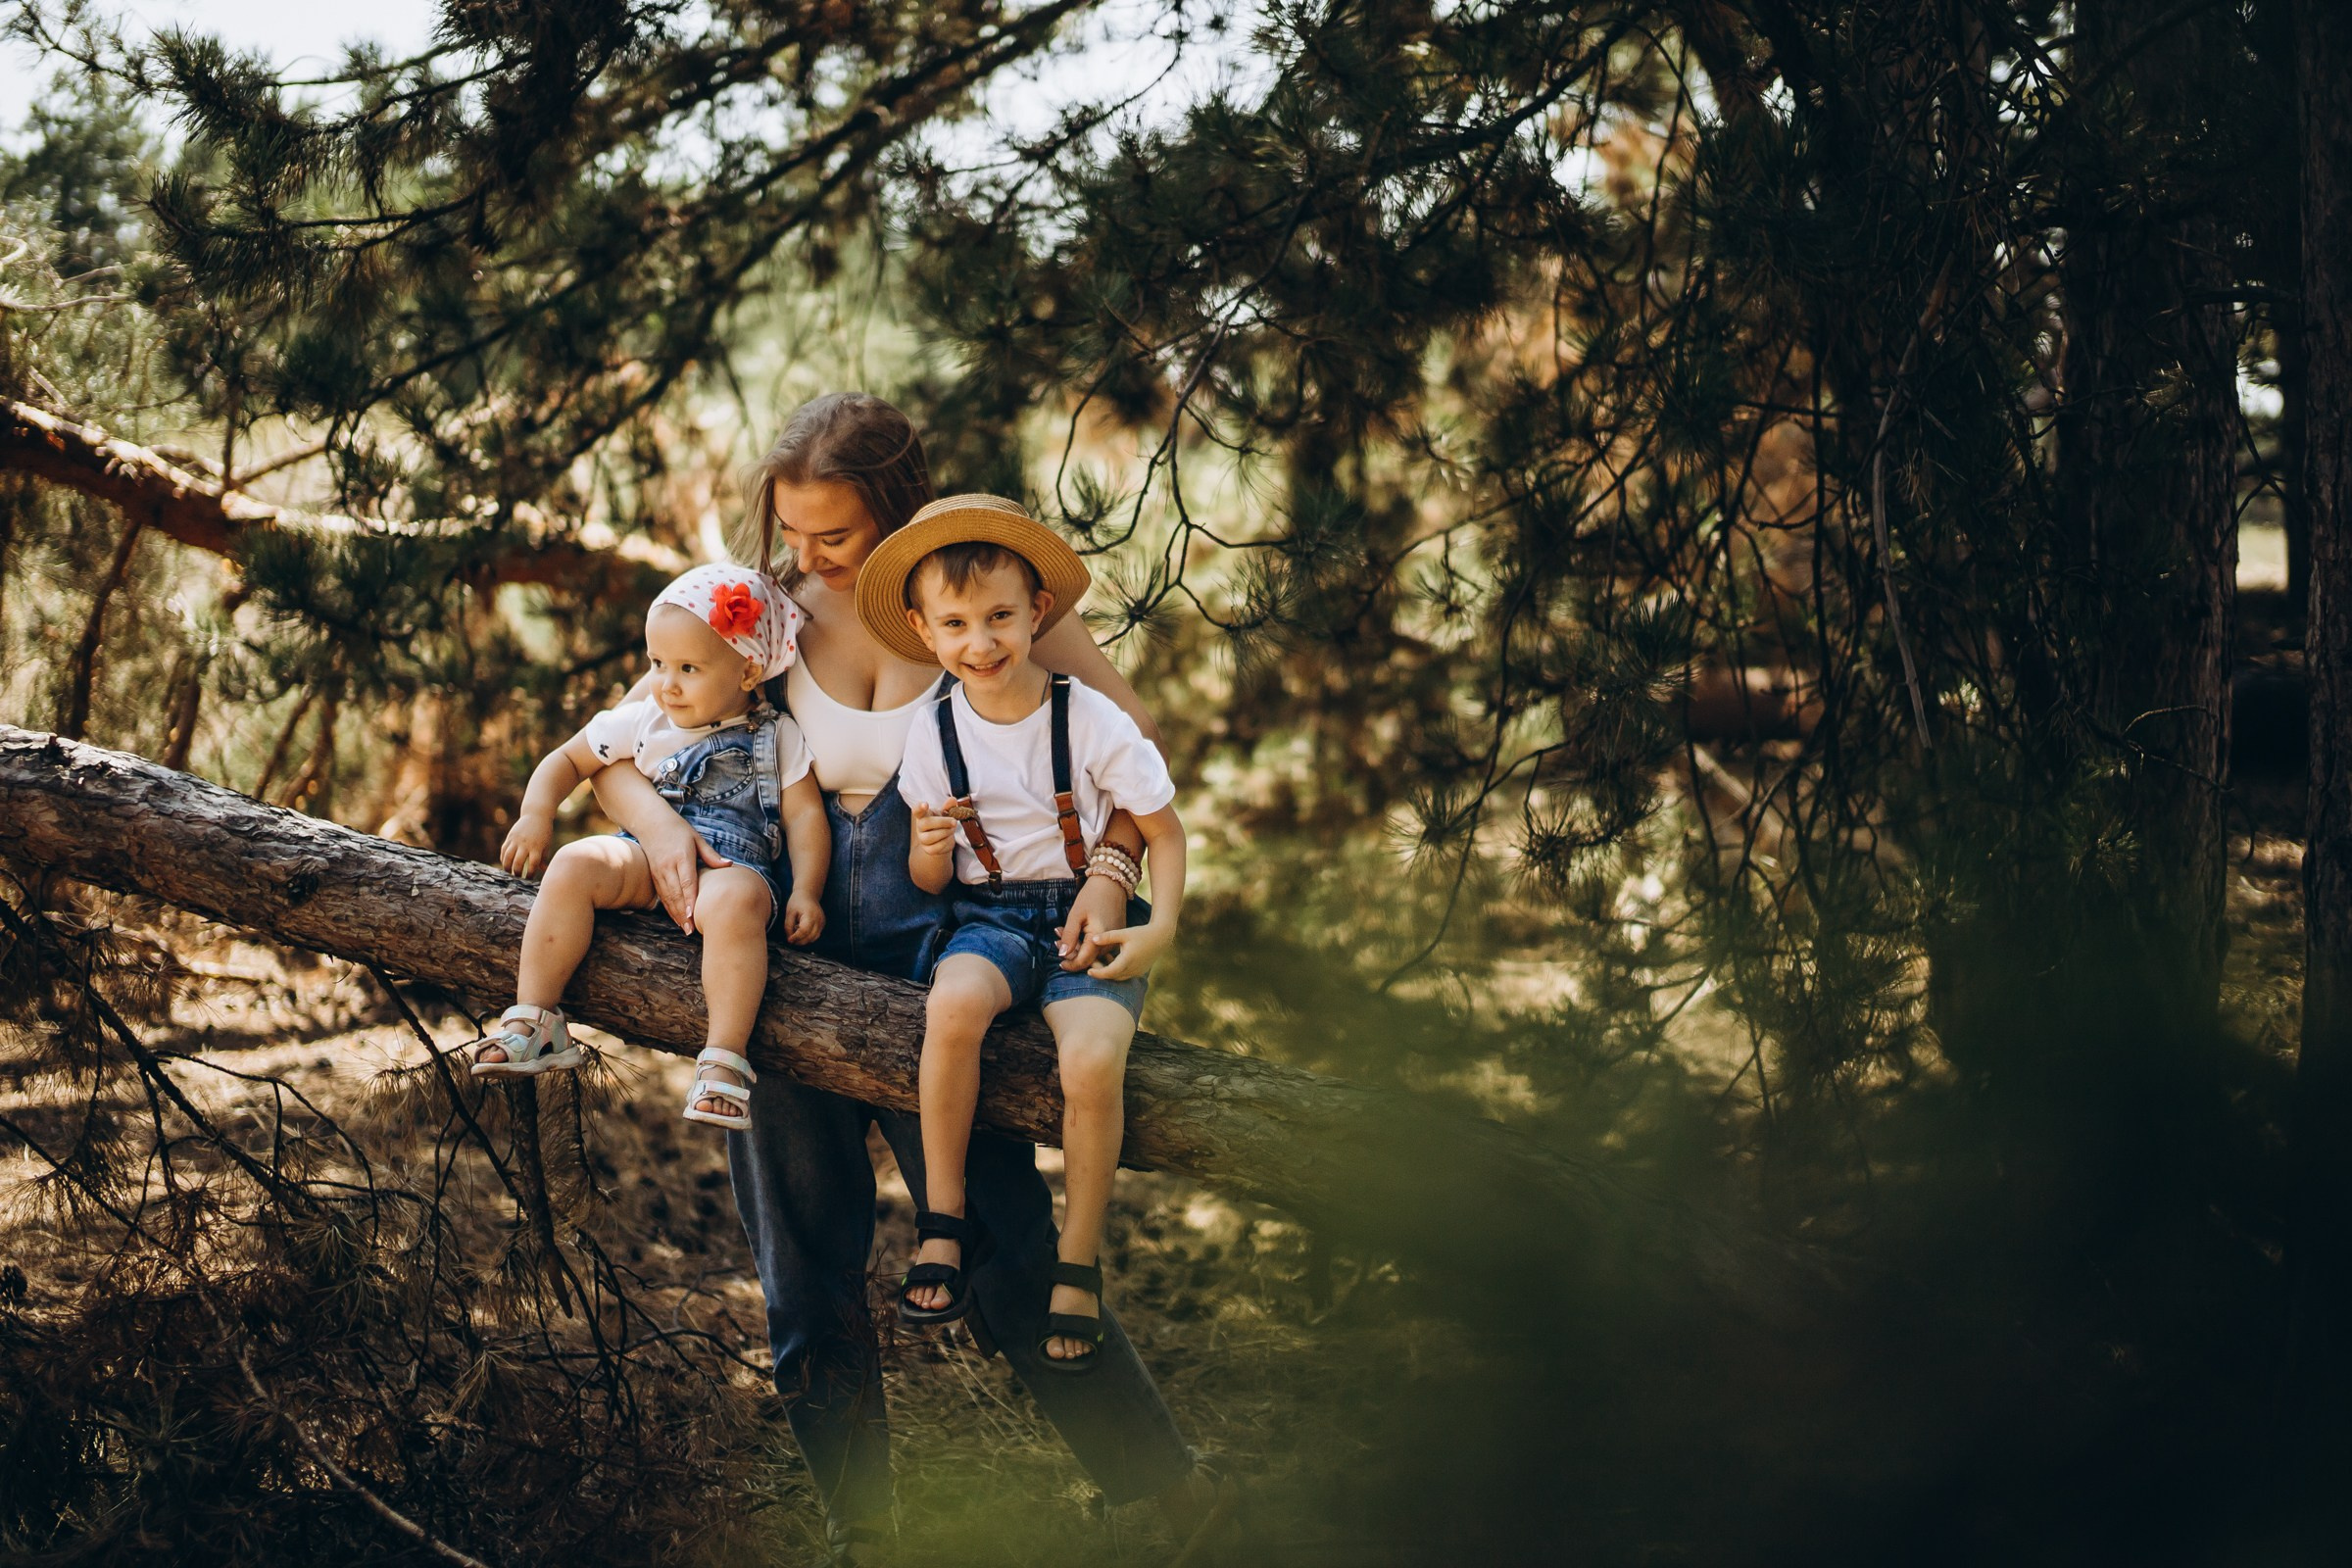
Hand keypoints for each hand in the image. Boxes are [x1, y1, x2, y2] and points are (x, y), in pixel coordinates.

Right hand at [500, 812, 553, 877]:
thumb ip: (544, 858)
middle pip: (518, 862)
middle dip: (517, 873)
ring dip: (507, 867)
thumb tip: (544, 870)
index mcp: (537, 847)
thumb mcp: (546, 844)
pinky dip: (503, 858)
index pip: (533, 864)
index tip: (530, 878)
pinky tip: (505, 863)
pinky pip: (504, 850)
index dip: (531, 874)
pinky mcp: (510, 837)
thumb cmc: (544, 831)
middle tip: (519, 878)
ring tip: (510, 873)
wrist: (536, 814)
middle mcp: (525, 844)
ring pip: (508, 857)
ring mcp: (516, 840)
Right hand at [639, 816, 730, 933]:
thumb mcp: (696, 838)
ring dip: (676, 915)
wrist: (650, 822)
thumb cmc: (678, 829)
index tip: (692, 915)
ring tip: (686, 929)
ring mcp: (659, 872)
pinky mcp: (654, 875)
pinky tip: (676, 919)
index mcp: (681, 857)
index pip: (686, 881)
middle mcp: (668, 866)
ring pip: (668, 897)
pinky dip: (669, 908)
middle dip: (683, 914)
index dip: (689, 900)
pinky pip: (662, 895)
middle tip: (691, 930)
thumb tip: (729, 865)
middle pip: (676, 894)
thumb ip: (711, 855)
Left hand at [783, 890, 825, 945]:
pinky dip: (808, 936)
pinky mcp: (822, 924)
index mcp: (810, 915)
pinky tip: (802, 931)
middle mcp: (819, 920)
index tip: (789, 940)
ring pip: (814, 938)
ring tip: (796, 933)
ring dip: (804, 940)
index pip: (804, 931)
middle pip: (810, 937)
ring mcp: (822, 922)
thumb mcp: (789, 913)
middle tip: (791, 939)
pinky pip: (816, 935)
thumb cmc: (797, 902)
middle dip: (799, 941)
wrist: (808, 894)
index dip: (796, 937)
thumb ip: (788, 927)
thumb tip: (789, 939)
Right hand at [909, 801, 959, 861]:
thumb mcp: (946, 814)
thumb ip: (949, 807)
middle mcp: (920, 827)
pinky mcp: (928, 849)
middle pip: (925, 823)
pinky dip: (946, 842)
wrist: (944, 839)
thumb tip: (953, 799)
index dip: (919, 807)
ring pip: (930, 837)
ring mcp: (922, 839)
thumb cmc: (943, 823)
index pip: (916, 810)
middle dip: (942, 822)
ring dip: (945, 832)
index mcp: (923, 815)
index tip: (925, 804)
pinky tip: (949, 838)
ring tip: (952, 830)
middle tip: (954, 822)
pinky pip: (936, 847)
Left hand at [1057, 874, 1130, 971]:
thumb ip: (1069, 936)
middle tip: (1056, 938)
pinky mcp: (1115, 936)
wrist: (1111, 883)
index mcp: (1099, 938)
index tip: (1059, 962)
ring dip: (1077, 947)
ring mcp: (1114, 940)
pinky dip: (1086, 942)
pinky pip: (1099, 945)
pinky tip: (1076, 931)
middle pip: (1088, 958)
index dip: (1071, 965)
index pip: (1083, 961)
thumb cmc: (1092, 896)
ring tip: (1062, 931)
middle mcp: (1109, 943)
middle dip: (1071, 952)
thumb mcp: (1075, 915)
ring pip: (1093, 953)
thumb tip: (1062, 955)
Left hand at [1087, 919, 1172, 981]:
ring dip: (1109, 971)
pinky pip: (1125, 974)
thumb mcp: (1124, 933)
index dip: (1098, 973)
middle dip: (1101, 972)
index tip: (1088, 971)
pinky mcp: (1139, 971)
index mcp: (1127, 961)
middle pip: (1112, 976)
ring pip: (1118, 977)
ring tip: (1100, 960)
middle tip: (1092, 963)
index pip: (1109, 972)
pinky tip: (1111, 960)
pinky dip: (1116, 970)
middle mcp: (1133, 969)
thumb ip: (1108, 937)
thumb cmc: (1141, 933)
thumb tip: (1093, 939)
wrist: (1161, 937)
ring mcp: (1137, 972)